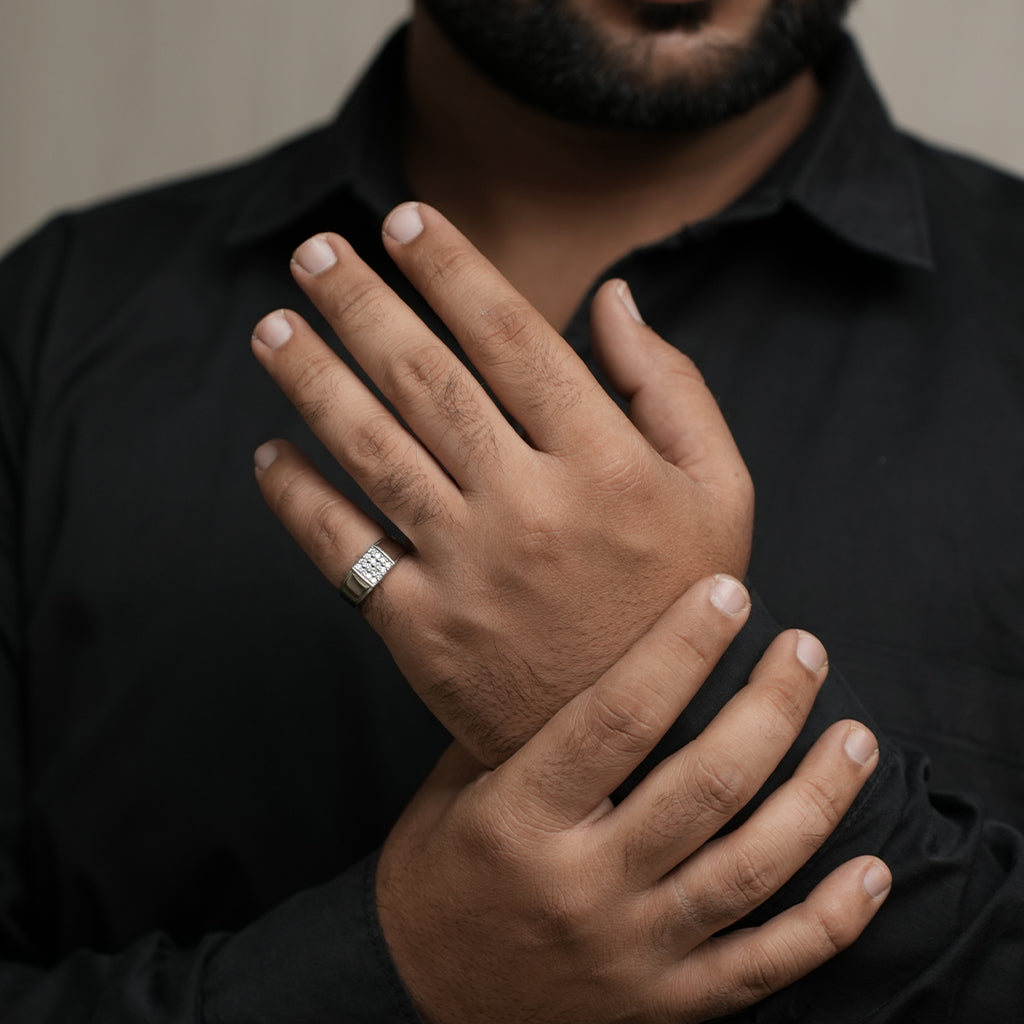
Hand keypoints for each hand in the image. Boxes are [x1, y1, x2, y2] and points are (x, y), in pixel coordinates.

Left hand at [252, 202, 752, 762]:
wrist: (646, 744)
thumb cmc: (685, 605)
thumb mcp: (722, 493)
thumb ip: (674, 389)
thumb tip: (612, 300)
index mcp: (608, 464)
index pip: (513, 339)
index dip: (453, 270)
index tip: (405, 222)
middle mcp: (532, 508)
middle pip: (426, 380)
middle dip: (361, 304)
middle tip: (314, 253)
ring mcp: (470, 572)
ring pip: (372, 452)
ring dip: (312, 381)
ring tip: (272, 330)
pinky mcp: (425, 632)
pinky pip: (344, 552)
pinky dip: (300, 498)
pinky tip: (272, 453)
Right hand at [376, 576, 889, 1023]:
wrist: (419, 996)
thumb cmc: (437, 874)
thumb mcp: (455, 788)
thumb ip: (520, 725)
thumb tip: (591, 650)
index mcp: (522, 819)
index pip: (619, 718)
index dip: (681, 648)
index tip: (728, 596)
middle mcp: (583, 886)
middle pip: (704, 784)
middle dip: (770, 707)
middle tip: (804, 652)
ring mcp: (631, 953)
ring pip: (750, 869)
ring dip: (818, 798)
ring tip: (854, 737)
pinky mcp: (662, 1006)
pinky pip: (765, 966)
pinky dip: (828, 921)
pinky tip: (871, 871)